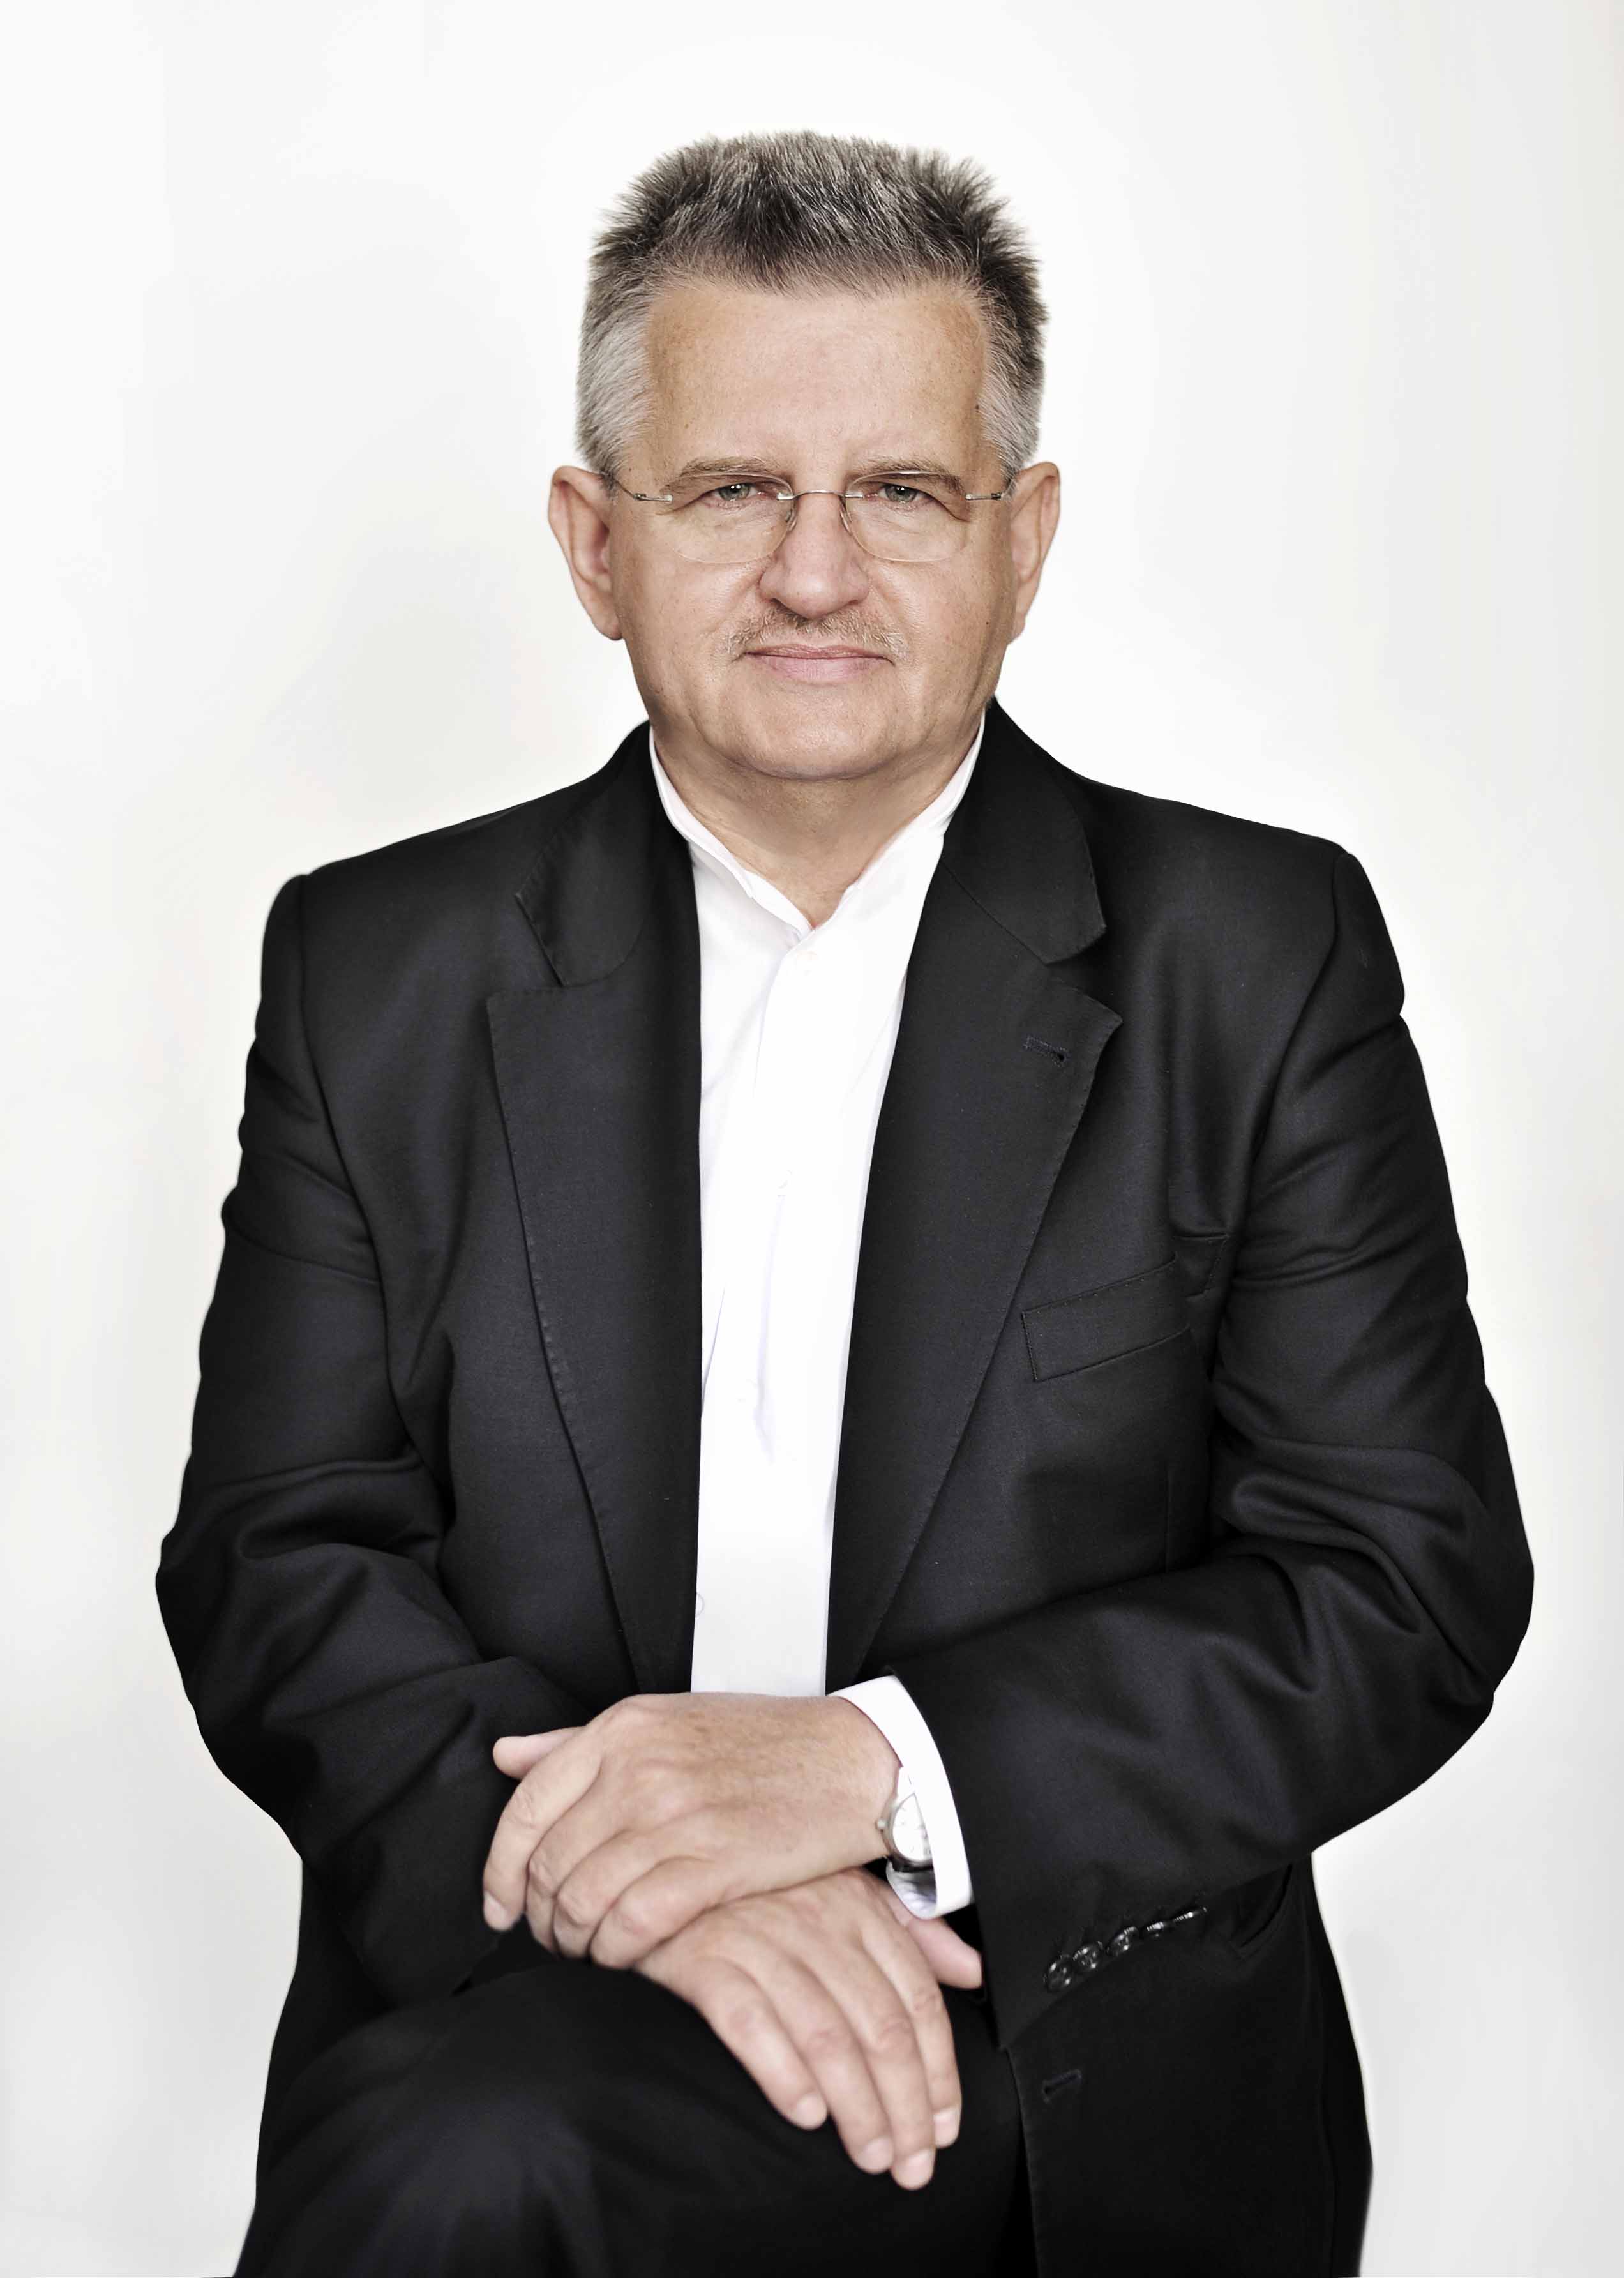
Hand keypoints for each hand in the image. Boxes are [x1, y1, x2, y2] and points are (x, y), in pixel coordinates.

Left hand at [481, 1692, 899, 1966]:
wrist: (853, 1760)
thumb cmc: (761, 1744)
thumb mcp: (665, 1721)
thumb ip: (579, 1742)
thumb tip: (504, 1755)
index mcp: (621, 1728)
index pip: (525, 1806)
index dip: (500, 1869)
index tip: (499, 1908)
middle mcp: (638, 1766)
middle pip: (549, 1862)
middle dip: (540, 1917)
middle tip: (553, 1941)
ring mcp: (676, 1814)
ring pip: (584, 1899)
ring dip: (575, 1941)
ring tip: (588, 1953)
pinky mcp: (715, 1861)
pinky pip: (634, 1924)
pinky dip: (617, 1952)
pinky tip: (626, 1958)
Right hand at [635, 1866, 983, 2189]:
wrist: (662, 1873)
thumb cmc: (761, 1891)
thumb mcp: (843, 1890)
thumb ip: (911, 1931)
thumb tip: (972, 1970)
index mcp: (857, 1906)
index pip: (917, 1997)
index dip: (939, 2070)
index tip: (945, 2128)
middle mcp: (815, 1920)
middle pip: (880, 2026)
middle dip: (905, 2106)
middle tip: (912, 2165)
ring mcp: (757, 1939)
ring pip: (825, 2034)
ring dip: (856, 2107)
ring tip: (870, 2156)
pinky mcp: (702, 1959)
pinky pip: (749, 2021)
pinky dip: (782, 2071)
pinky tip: (805, 2114)